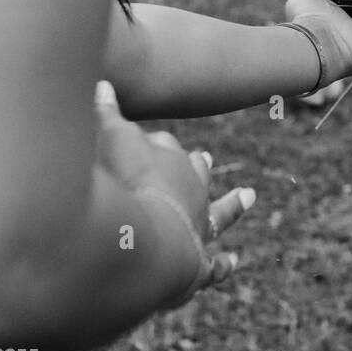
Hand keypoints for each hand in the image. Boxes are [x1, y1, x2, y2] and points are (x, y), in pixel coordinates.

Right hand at [94, 80, 255, 305]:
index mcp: (170, 160)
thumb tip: (103, 84)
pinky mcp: (197, 266)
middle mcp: (191, 191)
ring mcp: (198, 227)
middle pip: (197, 172)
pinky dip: (224, 265)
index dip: (148, 143)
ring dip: (232, 205)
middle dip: (199, 165)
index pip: (161, 145)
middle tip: (207, 157)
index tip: (142, 139)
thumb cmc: (127, 186)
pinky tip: (233, 262)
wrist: (148, 241)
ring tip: (248, 196)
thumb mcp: (109, 142)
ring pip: (220, 213)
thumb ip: (105, 114)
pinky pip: (215, 265)